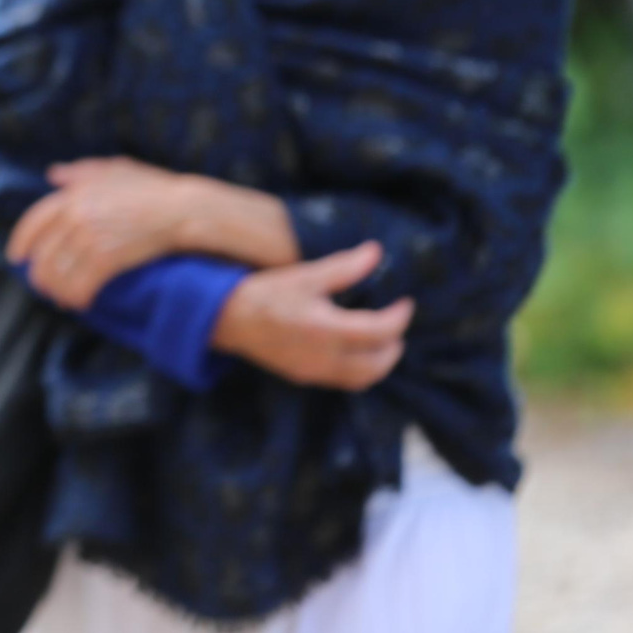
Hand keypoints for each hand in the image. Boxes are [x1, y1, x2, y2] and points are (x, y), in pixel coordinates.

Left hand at [6, 157, 192, 308]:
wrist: (183, 209)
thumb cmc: (153, 189)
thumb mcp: (115, 170)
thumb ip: (81, 172)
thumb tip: (53, 173)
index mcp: (73, 195)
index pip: (34, 222)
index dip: (21, 242)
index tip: (16, 258)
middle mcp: (76, 215)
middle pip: (43, 254)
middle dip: (40, 275)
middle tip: (43, 287)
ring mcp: (90, 237)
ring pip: (57, 273)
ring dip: (57, 291)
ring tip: (62, 299)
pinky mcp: (106, 258)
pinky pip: (79, 285)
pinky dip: (76, 297)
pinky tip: (80, 303)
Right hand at [208, 242, 411, 390]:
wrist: (227, 318)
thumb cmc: (266, 293)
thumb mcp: (305, 275)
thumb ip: (344, 267)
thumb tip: (376, 252)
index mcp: (327, 329)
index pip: (381, 331)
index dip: (400, 317)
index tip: (405, 302)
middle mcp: (324, 357)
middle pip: (378, 364)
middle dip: (395, 344)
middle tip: (397, 322)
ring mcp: (314, 371)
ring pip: (363, 379)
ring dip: (380, 362)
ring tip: (383, 340)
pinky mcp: (304, 376)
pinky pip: (344, 381)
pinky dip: (360, 369)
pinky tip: (356, 349)